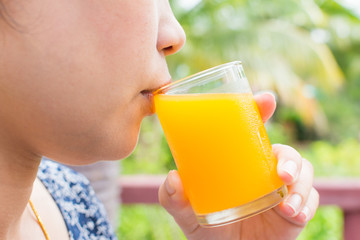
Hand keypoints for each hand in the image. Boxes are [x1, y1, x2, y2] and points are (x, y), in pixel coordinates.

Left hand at [158, 92, 318, 239]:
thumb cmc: (209, 230)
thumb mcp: (188, 213)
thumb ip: (174, 199)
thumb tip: (173, 178)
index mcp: (241, 162)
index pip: (253, 131)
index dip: (261, 111)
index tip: (266, 100)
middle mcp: (263, 171)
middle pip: (285, 152)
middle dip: (290, 157)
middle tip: (281, 171)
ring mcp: (281, 190)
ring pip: (303, 173)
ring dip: (301, 183)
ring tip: (286, 198)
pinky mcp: (295, 210)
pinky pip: (311, 200)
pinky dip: (306, 205)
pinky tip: (292, 214)